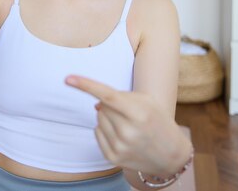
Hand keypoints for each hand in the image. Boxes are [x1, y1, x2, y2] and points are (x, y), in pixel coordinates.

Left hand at [65, 75, 186, 174]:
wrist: (170, 154)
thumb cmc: (156, 120)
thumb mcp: (146, 101)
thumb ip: (121, 96)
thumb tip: (96, 104)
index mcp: (139, 113)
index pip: (108, 95)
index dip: (86, 85)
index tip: (68, 78)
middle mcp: (128, 132)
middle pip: (102, 106)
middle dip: (111, 105)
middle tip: (129, 113)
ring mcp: (119, 147)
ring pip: (98, 119)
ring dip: (108, 117)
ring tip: (127, 125)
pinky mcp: (112, 158)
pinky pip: (97, 132)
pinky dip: (105, 130)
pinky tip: (121, 135)